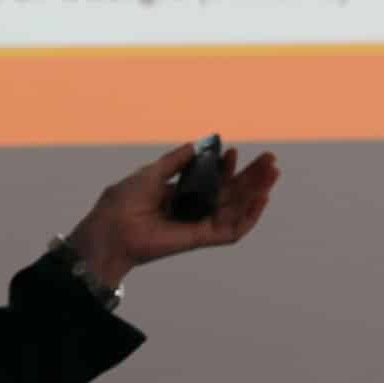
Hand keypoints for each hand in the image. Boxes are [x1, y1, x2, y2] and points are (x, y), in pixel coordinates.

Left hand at [67, 141, 280, 286]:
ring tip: (272, 173)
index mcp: (183, 195)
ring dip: (257, 192)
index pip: (215, 181)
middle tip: (271, 160)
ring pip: (238, 209)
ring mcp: (200, 224)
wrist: (111, 227)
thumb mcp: (152, 172)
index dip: (228, 167)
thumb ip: (176, 161)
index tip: (234, 151)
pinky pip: (233, 230)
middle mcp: (195, 210)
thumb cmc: (124, 202)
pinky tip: (261, 198)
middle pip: (233, 193)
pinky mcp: (203, 238)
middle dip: (252, 177)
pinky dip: (249, 216)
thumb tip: (197, 144)